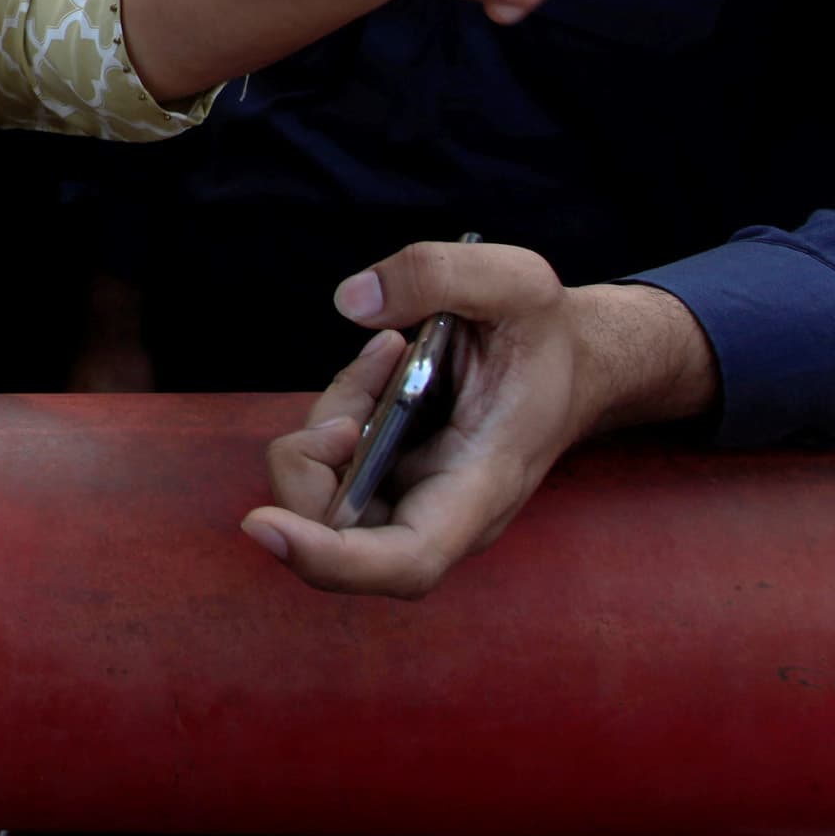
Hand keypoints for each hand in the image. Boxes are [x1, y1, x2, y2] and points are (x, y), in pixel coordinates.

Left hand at [242, 242, 712, 598]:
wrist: (572, 361)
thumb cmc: (547, 334)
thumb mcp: (515, 279)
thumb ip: (436, 274)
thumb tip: (351, 300)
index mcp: (482, 488)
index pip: (403, 560)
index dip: (328, 559)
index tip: (262, 526)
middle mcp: (442, 512)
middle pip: (338, 532)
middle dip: (312, 461)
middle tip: (357, 394)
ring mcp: (413, 500)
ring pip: (325, 489)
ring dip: (332, 419)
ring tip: (388, 352)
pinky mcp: (392, 477)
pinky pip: (335, 458)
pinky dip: (342, 407)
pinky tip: (381, 361)